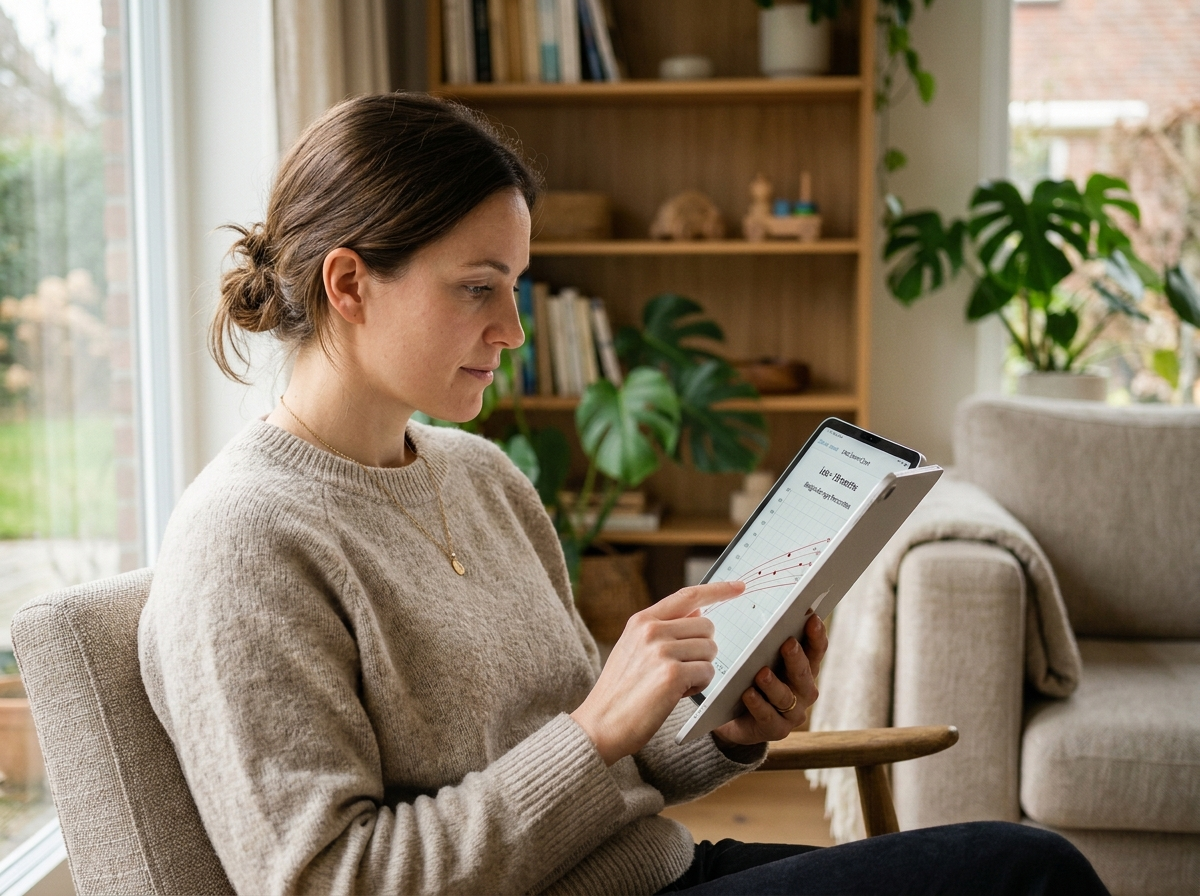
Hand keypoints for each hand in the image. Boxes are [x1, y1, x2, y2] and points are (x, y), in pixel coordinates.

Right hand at [571, 580, 744, 765]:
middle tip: (680, 670)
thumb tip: (698, 611)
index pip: (688, 596)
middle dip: (702, 650)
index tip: (739, 586)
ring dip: (700, 670)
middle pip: (707, 626)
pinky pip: (708, 673)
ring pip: (710, 650)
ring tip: (674, 684)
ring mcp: (661, 651)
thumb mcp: (633, 648)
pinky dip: (698, 687)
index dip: (717, 589)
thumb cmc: (620, 691)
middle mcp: (651, 630)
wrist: (600, 724)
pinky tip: (675, 695)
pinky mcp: (672, 675)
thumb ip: (663, 628)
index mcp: (642, 620)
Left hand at [711, 612, 827, 747]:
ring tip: (761, 673)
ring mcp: (792, 712)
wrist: (730, 716)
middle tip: (787, 642)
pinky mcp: (776, 730)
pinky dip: (758, 705)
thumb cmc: (746, 677)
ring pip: (786, 696)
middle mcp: (803, 690)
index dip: (816, 635)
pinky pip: (768, 717)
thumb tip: (756, 601)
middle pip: (805, 673)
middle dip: (796, 657)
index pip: (816, 650)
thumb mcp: (755, 656)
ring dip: (775, 684)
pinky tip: (748, 694)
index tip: (812, 617)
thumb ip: (763, 638)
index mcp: (803, 668)